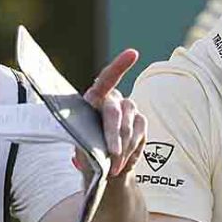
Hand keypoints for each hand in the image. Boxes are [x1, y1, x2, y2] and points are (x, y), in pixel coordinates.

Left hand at [82, 49, 146, 177]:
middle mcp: (114, 99)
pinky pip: (139, 135)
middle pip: (115, 112)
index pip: (107, 78)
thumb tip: (93, 141)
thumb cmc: (86, 151)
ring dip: (122, 149)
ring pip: (129, 126)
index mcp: (94, 98)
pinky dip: (132, 151)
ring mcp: (130, 109)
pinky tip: (124, 162)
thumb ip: (86, 136)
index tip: (134, 54)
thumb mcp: (80, 142)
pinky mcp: (141, 122)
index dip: (120, 66)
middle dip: (113, 136)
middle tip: (112, 156)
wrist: (105, 168)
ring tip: (114, 167)